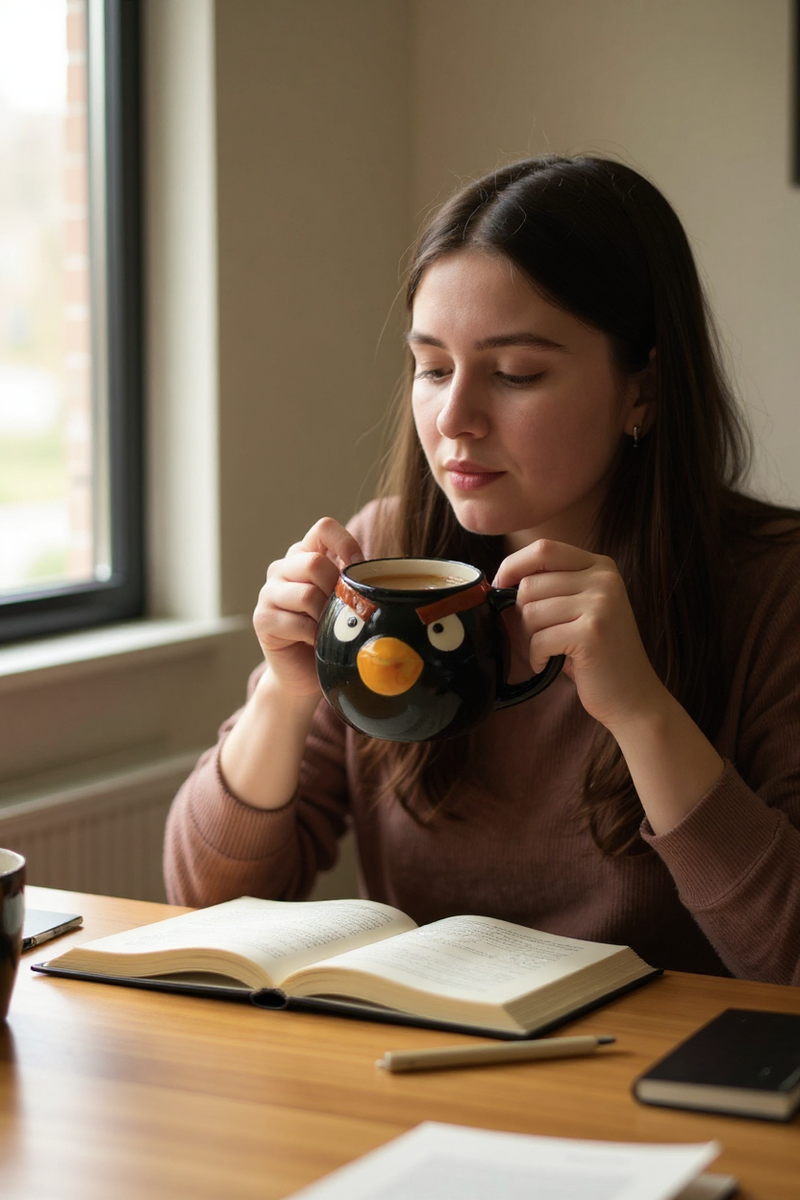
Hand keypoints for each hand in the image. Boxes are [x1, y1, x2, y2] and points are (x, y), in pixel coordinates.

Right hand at [254, 518, 363, 697]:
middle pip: (314, 563)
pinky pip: (298, 622)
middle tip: (341, 610)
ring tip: (328, 628)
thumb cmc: (330, 633)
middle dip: (336, 589)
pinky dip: (314, 635)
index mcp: (304, 555)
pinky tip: (315, 642)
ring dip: (325, 616)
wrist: (304, 673)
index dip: (345, 543)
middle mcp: (282, 568)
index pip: (323, 528)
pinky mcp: (263, 619)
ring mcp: (268, 593)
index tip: (358, 568)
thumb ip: (354, 581)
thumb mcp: (345, 600)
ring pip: (307, 594)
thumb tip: (379, 573)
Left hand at [495, 539, 665, 733]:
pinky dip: (536, 657)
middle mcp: (604, 579)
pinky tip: (550, 664)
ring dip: (530, 639)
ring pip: (530, 612)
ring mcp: (601, 604)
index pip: (543, 549)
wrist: (633, 696)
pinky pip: (539, 639)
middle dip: (521, 616)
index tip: (501, 587)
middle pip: (530, 584)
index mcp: (600, 566)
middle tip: (536, 638)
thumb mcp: (579, 608)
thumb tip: (501, 581)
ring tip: (548, 651)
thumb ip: (552, 586)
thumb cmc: (595, 655)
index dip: (513, 566)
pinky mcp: (591, 633)